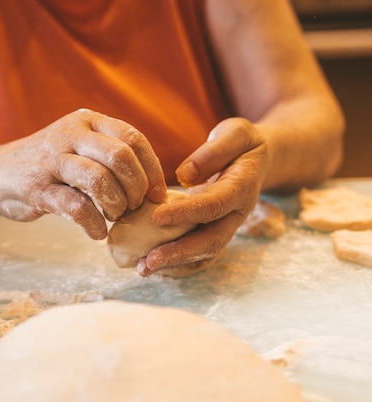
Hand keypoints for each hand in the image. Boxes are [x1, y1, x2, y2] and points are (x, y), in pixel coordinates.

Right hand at [0, 109, 166, 238]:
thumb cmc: (52, 165)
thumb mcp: (81, 146)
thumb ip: (112, 155)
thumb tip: (155, 186)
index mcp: (88, 121)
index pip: (133, 138)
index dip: (152, 169)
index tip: (157, 194)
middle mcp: (70, 134)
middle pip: (120, 157)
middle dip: (136, 188)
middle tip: (135, 207)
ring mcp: (51, 159)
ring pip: (99, 180)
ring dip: (116, 205)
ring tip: (115, 216)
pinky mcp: (37, 187)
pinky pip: (77, 207)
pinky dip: (94, 224)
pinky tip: (98, 231)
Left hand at [137, 117, 267, 275]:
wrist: (257, 162)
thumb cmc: (242, 144)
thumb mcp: (236, 133)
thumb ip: (213, 151)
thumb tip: (184, 176)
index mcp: (242, 188)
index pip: (214, 205)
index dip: (187, 213)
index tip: (156, 218)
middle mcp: (237, 214)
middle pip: (212, 241)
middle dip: (180, 253)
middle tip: (149, 260)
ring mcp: (227, 227)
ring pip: (205, 254)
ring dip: (175, 264)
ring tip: (144, 268)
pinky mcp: (215, 233)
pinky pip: (199, 256)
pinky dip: (177, 264)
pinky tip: (152, 264)